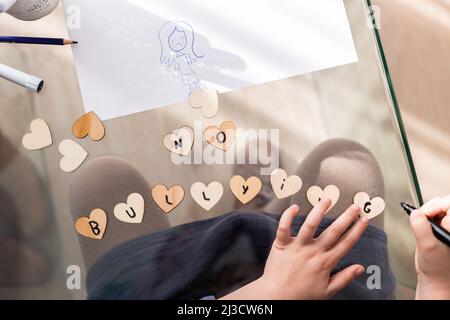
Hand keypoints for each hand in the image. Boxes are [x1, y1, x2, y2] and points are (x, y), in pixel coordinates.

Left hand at [221, 199, 368, 299]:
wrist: (277, 296)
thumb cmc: (302, 295)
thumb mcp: (327, 291)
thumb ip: (344, 278)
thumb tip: (360, 267)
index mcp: (326, 263)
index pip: (346, 243)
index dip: (357, 230)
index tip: (365, 219)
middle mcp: (313, 252)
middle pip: (333, 231)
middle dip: (346, 217)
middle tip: (355, 206)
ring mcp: (297, 247)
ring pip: (310, 225)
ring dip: (319, 211)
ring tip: (328, 199)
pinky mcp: (281, 245)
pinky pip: (284, 228)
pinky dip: (288, 216)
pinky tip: (295, 207)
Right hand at [410, 196, 449, 299]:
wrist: (434, 276)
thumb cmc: (437, 267)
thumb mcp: (428, 248)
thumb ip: (421, 230)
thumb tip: (415, 214)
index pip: (449, 205)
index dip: (437, 206)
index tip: (426, 214)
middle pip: (444, 203)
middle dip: (430, 207)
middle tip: (423, 217)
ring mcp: (446, 225)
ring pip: (437, 206)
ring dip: (426, 211)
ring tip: (421, 222)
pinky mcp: (438, 226)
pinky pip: (432, 213)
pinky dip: (424, 214)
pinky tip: (421, 223)